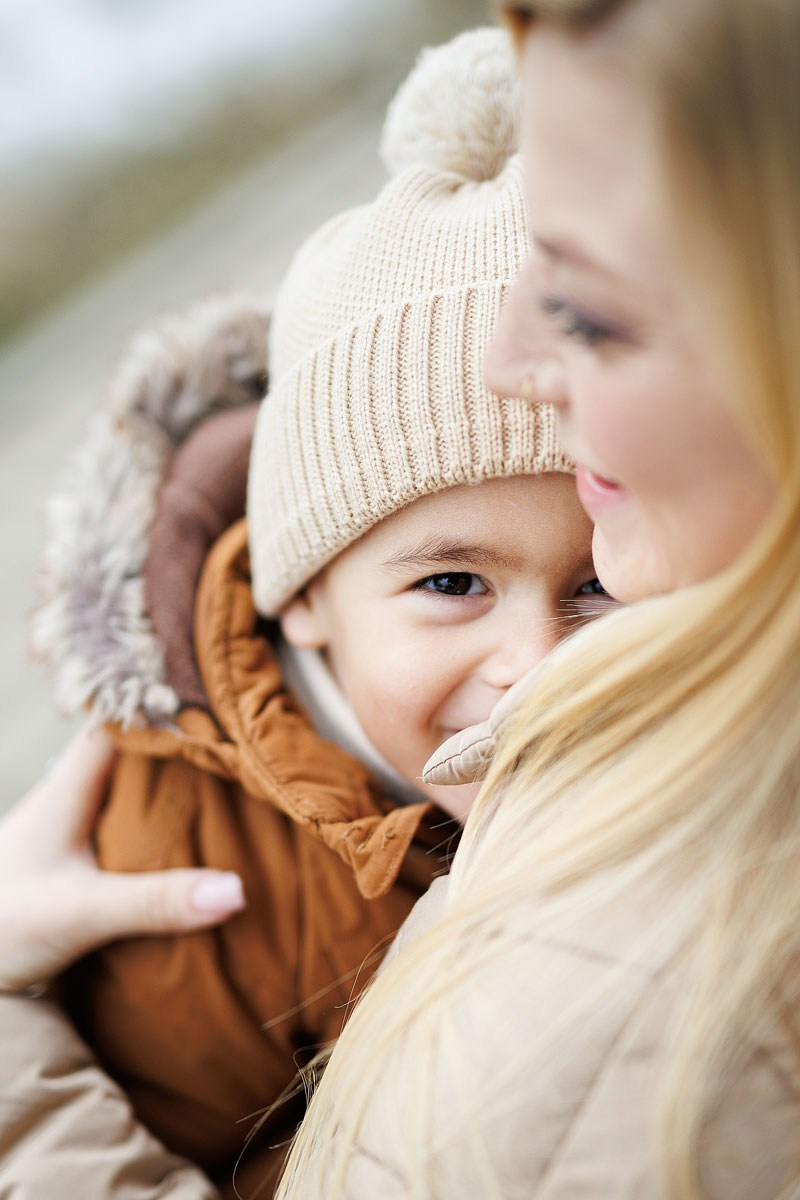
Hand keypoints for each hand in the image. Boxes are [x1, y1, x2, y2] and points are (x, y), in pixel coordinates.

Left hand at [0, 725, 245, 990]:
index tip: (222, 706)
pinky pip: (123, 820)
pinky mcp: (69, 861)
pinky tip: (188, 836)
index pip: (121, 720)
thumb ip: (157, 902)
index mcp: (68, 788)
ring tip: (228, 781)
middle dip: (180, 742)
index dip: (167, 705)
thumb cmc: (0, 928)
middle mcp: (66, 798)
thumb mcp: (82, 913)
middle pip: (130, 747)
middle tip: (238, 743)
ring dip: (169, 782)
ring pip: (126, 784)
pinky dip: (157, 819)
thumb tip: (237, 890)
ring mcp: (66, 829)